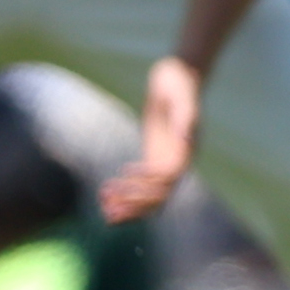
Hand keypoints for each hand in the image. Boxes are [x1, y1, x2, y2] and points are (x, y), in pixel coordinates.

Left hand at [103, 57, 204, 222]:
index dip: (147, 183)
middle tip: (109, 213)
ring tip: (103, 207)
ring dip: (128, 205)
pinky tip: (104, 195)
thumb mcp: (183, 97)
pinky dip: (125, 193)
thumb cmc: (180, 83)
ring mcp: (165, 162)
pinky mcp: (153, 158)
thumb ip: (187, 118)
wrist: (177, 76)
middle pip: (159, 197)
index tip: (124, 173)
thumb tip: (187, 141)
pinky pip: (140, 185)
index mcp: (186, 151)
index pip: (168, 180)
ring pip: (149, 196)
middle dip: (135, 206)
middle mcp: (177, 162)